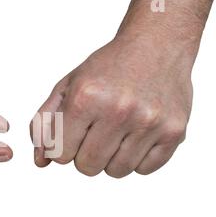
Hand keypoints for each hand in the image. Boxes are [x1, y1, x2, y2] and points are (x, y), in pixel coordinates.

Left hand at [31, 35, 191, 177]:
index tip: (73, 133)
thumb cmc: (107, 68)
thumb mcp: (67, 86)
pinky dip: (137, 159)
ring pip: (116, 172)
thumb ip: (45, 124)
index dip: (63, 147)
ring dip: (111, 158)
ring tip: (117, 131)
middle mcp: (118, 111)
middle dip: (85, 154)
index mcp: (85, 98)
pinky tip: (137, 134)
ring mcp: (150, 122)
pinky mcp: (174, 131)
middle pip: (87, 167)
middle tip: (96, 131)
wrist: (156, 45)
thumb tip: (41, 162)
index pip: (60, 155)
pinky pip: (145, 170)